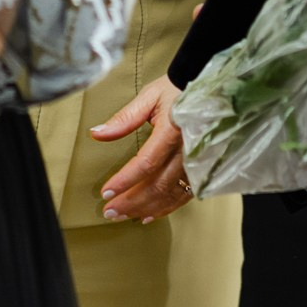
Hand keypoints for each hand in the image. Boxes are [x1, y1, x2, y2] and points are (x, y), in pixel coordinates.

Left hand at [92, 77, 191, 223]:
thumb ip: (124, 118)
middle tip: (110, 211)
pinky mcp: (201, 169)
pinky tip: (149, 215)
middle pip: (157, 185)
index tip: (106, 193)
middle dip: (131, 202)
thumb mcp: (148, 98)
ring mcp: (196, 163)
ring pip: (170, 194)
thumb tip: (97, 133)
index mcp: (172, 131)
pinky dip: (166, 208)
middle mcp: (187, 151)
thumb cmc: (175, 91)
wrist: (209, 91)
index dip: (124, 181)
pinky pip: (184, 195)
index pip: (145, 163)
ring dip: (145, 208)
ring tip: (123, 215)